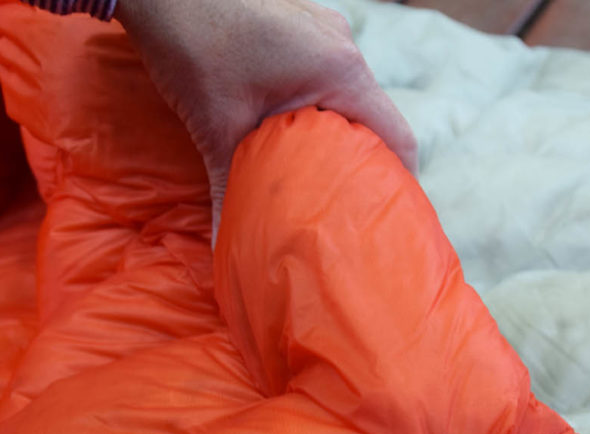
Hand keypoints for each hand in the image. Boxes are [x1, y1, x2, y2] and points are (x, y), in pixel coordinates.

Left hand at [114, 0, 417, 237]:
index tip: (388, 218)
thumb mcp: (215, 127)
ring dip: (337, 136)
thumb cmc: (190, 43)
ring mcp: (325, 31)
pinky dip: (318, 109)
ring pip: (348, 98)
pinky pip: (326, 77)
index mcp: (341, 71)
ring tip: (320, 178)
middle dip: (363, 165)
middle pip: (375, 120)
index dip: (399, 183)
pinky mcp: (302, 26)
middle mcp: (344, 47)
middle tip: (349, 208)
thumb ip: (227, 191)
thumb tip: (223, 251)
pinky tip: (292, 134)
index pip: (397, 138)